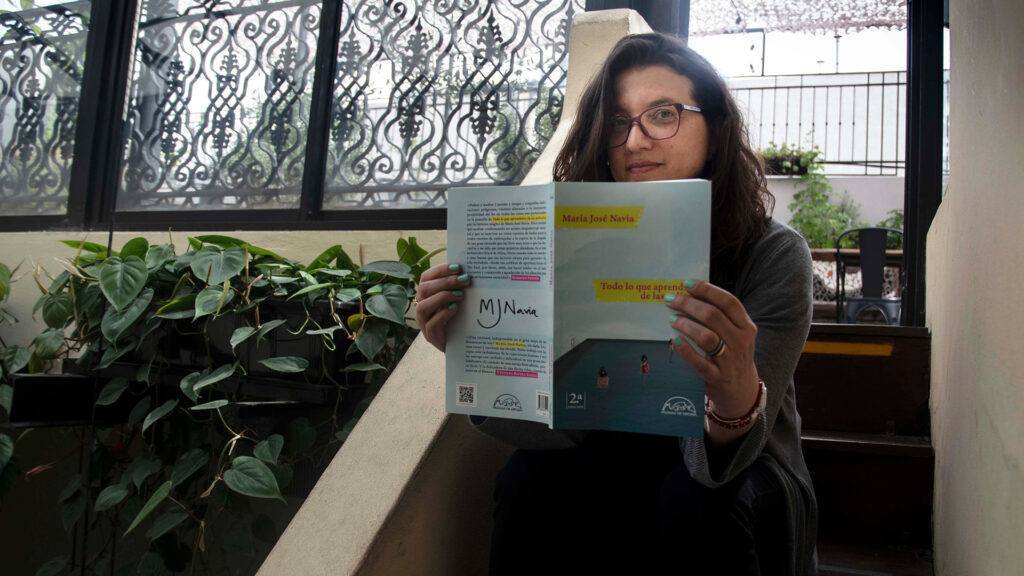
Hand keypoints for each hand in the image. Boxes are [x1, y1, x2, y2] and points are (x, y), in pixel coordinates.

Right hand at [414, 262, 470, 351]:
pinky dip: (443, 314)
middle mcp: (421, 305)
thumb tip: (468, 271)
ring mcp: (424, 322)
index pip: (427, 277)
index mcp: (426, 294)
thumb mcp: (457, 299)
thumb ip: (458, 286)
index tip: (458, 267)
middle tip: (465, 280)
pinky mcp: (430, 336)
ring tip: (460, 295)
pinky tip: (455, 309)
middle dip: (446, 282)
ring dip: (442, 297)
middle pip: (424, 289)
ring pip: (423, 306)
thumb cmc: (458, 317)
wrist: (460, 343)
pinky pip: (431, 324)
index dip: (440, 270)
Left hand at [665, 280, 758, 418]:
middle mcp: (741, 341)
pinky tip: (675, 340)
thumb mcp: (735, 334)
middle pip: (714, 316)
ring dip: (686, 325)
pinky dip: (686, 351)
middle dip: (689, 304)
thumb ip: (720, 317)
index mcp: (746, 326)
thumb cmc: (732, 354)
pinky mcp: (718, 377)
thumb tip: (689, 296)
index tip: (687, 284)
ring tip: (672, 319)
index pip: (729, 302)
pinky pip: (700, 363)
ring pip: (707, 337)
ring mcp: (730, 360)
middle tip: (671, 299)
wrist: (742, 389)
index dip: (707, 290)